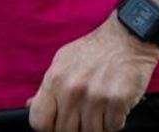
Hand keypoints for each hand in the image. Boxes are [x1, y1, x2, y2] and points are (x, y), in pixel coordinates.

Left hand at [27, 17, 158, 131]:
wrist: (127, 36)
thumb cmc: (95, 50)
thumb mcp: (63, 62)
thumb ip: (48, 87)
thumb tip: (31, 105)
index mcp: (55, 79)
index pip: (39, 121)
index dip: (48, 127)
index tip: (57, 124)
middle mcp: (72, 89)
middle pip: (65, 130)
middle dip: (76, 126)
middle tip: (85, 113)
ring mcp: (95, 96)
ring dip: (98, 123)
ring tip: (102, 105)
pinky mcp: (118, 100)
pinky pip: (113, 127)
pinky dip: (115, 120)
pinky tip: (114, 104)